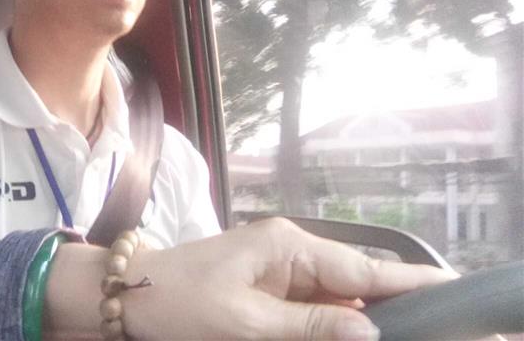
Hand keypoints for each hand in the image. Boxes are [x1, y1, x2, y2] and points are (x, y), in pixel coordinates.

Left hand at [123, 218, 456, 339]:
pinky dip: (329, 320)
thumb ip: (311, 326)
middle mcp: (288, 250)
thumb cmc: (181, 302)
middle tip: (427, 325)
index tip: (450, 291)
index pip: (362, 270)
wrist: (129, 293)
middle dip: (389, 305)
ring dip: (358, 317)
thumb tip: (371, 333)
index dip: (408, 284)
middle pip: (354, 282)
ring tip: (399, 326)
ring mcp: (276, 267)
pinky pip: (310, 303)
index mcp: (288, 246)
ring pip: (334, 296)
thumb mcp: (247, 322)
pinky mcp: (265, 284)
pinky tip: (348, 331)